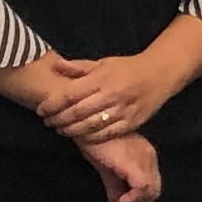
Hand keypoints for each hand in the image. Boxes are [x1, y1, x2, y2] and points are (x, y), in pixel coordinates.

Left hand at [34, 50, 185, 142]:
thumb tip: (55, 65)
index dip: (52, 104)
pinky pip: (107, 134)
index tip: (41, 109)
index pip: (70, 94)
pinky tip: (81, 137)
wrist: (160, 74)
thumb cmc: (127, 68)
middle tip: (48, 122)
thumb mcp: (102, 63)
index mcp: (101, 79)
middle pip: (76, 113)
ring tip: (61, 130)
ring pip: (90, 126)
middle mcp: (111, 95)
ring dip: (71, 130)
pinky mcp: (132, 123)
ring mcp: (122, 110)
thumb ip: (78, 67)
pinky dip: (91, 138)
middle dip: (58, 120)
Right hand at [81, 132, 163, 201]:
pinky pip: (142, 188)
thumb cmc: (93, 142)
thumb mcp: (106, 169)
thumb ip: (115, 187)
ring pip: (151, 192)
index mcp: (146, 156)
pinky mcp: (134, 163)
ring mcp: (144, 159)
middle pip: (154, 190)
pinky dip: (132, 200)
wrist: (84, 126)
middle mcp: (150, 157)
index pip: (152, 186)